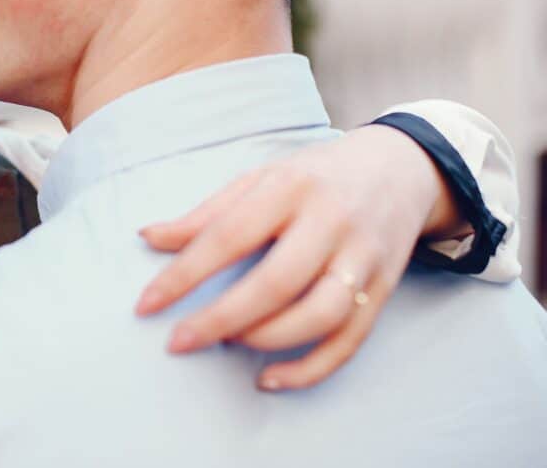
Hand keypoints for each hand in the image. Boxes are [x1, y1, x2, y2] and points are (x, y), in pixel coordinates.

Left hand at [136, 126, 453, 390]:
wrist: (401, 168)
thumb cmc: (315, 176)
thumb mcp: (260, 177)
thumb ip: (206, 213)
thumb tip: (148, 237)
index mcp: (289, 187)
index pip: (228, 236)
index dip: (183, 275)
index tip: (146, 305)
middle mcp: (330, 221)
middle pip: (275, 282)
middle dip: (220, 319)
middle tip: (178, 341)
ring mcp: (362, 257)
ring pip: (319, 315)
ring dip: (266, 340)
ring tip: (228, 343)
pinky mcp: (385, 288)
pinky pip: (349, 341)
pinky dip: (309, 368)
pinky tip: (269, 377)